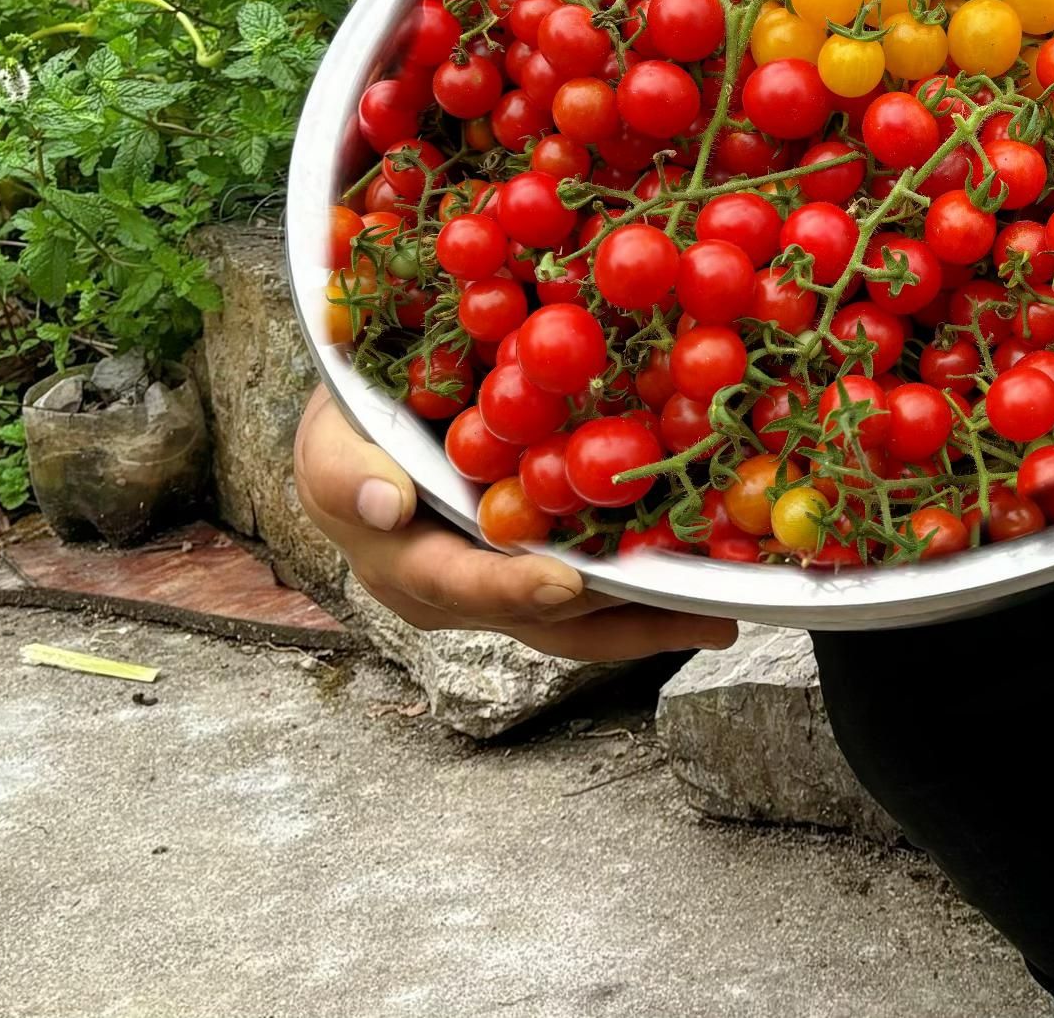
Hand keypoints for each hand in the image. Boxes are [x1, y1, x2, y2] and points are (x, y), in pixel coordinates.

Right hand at [294, 388, 738, 661]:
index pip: (464, 587)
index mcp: (408, 570)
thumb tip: (386, 504)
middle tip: (693, 616)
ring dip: (655, 619)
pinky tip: (709, 575)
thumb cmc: (349, 436)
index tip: (567, 582)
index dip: (515, 587)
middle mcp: (467, 594)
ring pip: (586, 620)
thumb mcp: (330, 444)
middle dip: (622, 622)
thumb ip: (348, 473)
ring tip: (723, 616)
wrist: (369, 430)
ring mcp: (510, 587)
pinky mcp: (546, 566)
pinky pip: (603, 587)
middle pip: (548, 622)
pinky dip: (654, 585)